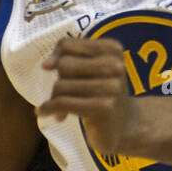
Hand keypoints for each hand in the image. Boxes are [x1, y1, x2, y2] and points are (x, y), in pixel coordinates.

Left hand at [38, 37, 141, 155]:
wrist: (124, 125)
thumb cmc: (101, 94)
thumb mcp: (89, 69)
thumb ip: (66, 58)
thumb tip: (46, 65)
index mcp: (112, 49)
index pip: (67, 45)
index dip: (56, 58)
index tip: (55, 70)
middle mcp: (115, 65)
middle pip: (63, 64)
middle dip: (59, 81)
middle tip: (65, 94)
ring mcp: (111, 87)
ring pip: (60, 85)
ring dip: (54, 98)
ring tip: (61, 107)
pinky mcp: (103, 107)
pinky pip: (62, 103)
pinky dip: (49, 109)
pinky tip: (49, 114)